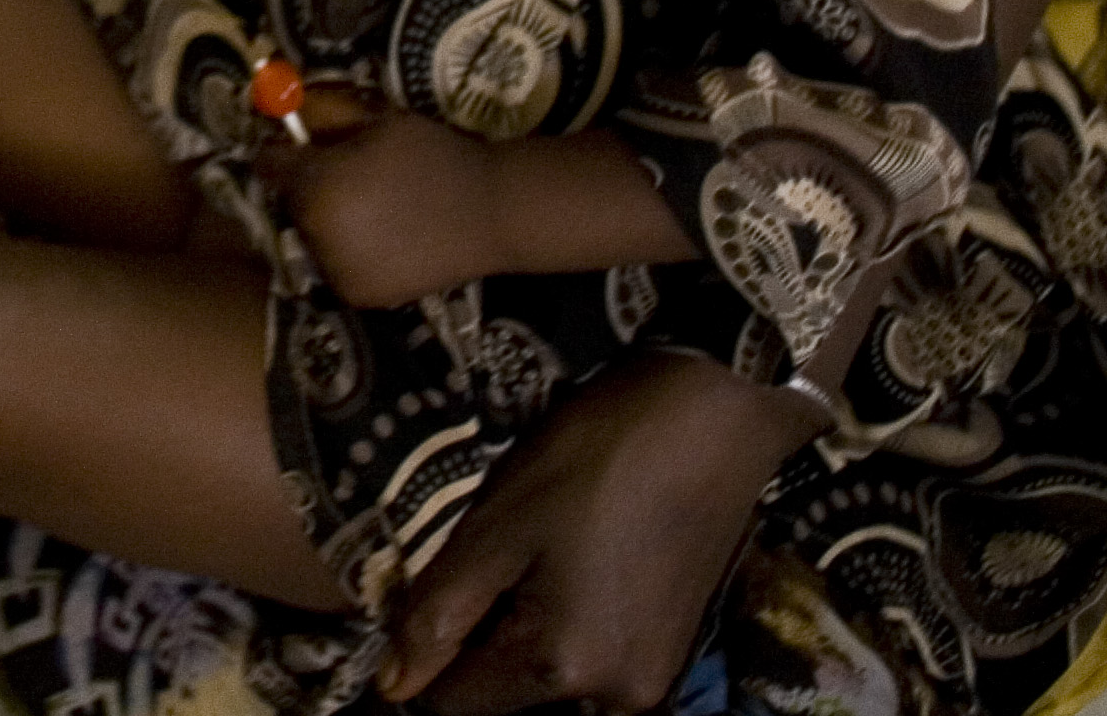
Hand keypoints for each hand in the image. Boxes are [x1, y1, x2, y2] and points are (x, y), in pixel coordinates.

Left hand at [258, 92, 522, 308]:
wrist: (490, 212)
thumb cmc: (435, 156)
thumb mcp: (379, 121)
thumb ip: (330, 119)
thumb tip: (293, 113)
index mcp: (317, 185)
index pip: (269, 166)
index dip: (280, 152)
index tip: (294, 147)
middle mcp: (317, 232)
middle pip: (292, 203)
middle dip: (310, 189)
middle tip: (346, 179)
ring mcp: (337, 270)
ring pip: (314, 238)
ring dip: (328, 224)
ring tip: (370, 212)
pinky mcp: (361, 296)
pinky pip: (339, 268)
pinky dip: (351, 255)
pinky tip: (384, 240)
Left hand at [380, 351, 818, 709]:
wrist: (712, 418)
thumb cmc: (598, 458)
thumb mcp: (497, 525)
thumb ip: (438, 613)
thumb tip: (394, 686)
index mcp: (563, 668)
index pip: (454, 703)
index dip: (427, 646)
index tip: (436, 583)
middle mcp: (615, 698)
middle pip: (505, 693)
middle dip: (480, 638)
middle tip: (493, 556)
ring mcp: (652, 679)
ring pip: (546, 679)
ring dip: (521, 631)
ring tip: (535, 552)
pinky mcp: (671, 653)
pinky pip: (591, 662)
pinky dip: (563, 626)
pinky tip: (571, 561)